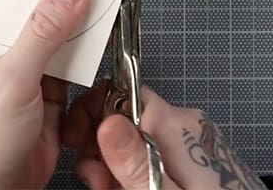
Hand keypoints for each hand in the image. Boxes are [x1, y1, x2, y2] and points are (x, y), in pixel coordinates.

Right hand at [63, 84, 266, 189]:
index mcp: (178, 126)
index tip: (80, 143)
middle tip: (96, 181)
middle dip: (102, 146)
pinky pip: (153, 150)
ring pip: (136, 136)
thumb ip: (137, 162)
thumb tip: (107, 122)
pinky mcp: (193, 155)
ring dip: (115, 162)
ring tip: (110, 189)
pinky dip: (136, 167)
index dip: (95, 114)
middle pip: (126, 116)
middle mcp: (185, 124)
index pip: (124, 92)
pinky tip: (129, 186)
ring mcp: (190, 139)